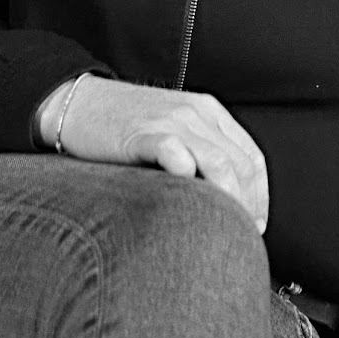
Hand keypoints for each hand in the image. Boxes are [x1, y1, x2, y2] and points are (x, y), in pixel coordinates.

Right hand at [38, 76, 268, 232]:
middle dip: (248, 205)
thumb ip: (200, 151)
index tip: (257, 222)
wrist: (78, 103)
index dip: (260, 194)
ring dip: (228, 201)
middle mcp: (195, 113)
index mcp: (209, 112)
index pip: (251, 156)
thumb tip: (226, 199)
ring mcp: (170, 121)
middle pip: (239, 164)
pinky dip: (188, 177)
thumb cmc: (124, 124)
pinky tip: (187, 199)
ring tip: (224, 228)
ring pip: (217, 162)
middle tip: (245, 234)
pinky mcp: (142, 133)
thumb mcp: (174, 128)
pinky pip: (175, 153)